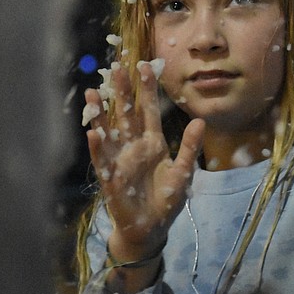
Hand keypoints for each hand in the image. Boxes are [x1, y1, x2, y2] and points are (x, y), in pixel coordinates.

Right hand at [84, 62, 204, 264]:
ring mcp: (120, 160)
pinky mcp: (110, 178)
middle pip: (127, 114)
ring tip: (94, 92)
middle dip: (122, 92)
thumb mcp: (184, 172)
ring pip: (109, 131)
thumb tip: (200, 121)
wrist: (151, 228)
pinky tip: (93, 132)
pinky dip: (98, 147)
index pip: (149, 110)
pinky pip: (103, 160)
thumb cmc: (166, 199)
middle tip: (117, 67)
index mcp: (153, 143)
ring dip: (101, 113)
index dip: (147, 89)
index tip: (145, 65)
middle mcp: (134, 147)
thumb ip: (190, 147)